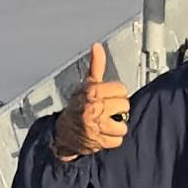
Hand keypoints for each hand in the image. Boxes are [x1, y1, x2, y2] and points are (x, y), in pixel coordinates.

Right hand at [53, 39, 128, 160]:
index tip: (109, 97)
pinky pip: (118, 140)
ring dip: (116, 127)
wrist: (62, 132)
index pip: (121, 89)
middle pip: (125, 106)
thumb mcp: (86, 84)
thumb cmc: (77, 107)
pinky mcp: (97, 141)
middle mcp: (93, 107)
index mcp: (92, 91)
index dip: (117, 94)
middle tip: (107, 111)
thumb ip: (96, 66)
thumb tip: (97, 46)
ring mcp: (95, 125)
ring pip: (123, 125)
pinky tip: (103, 134)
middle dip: (118, 110)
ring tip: (105, 124)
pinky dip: (112, 139)